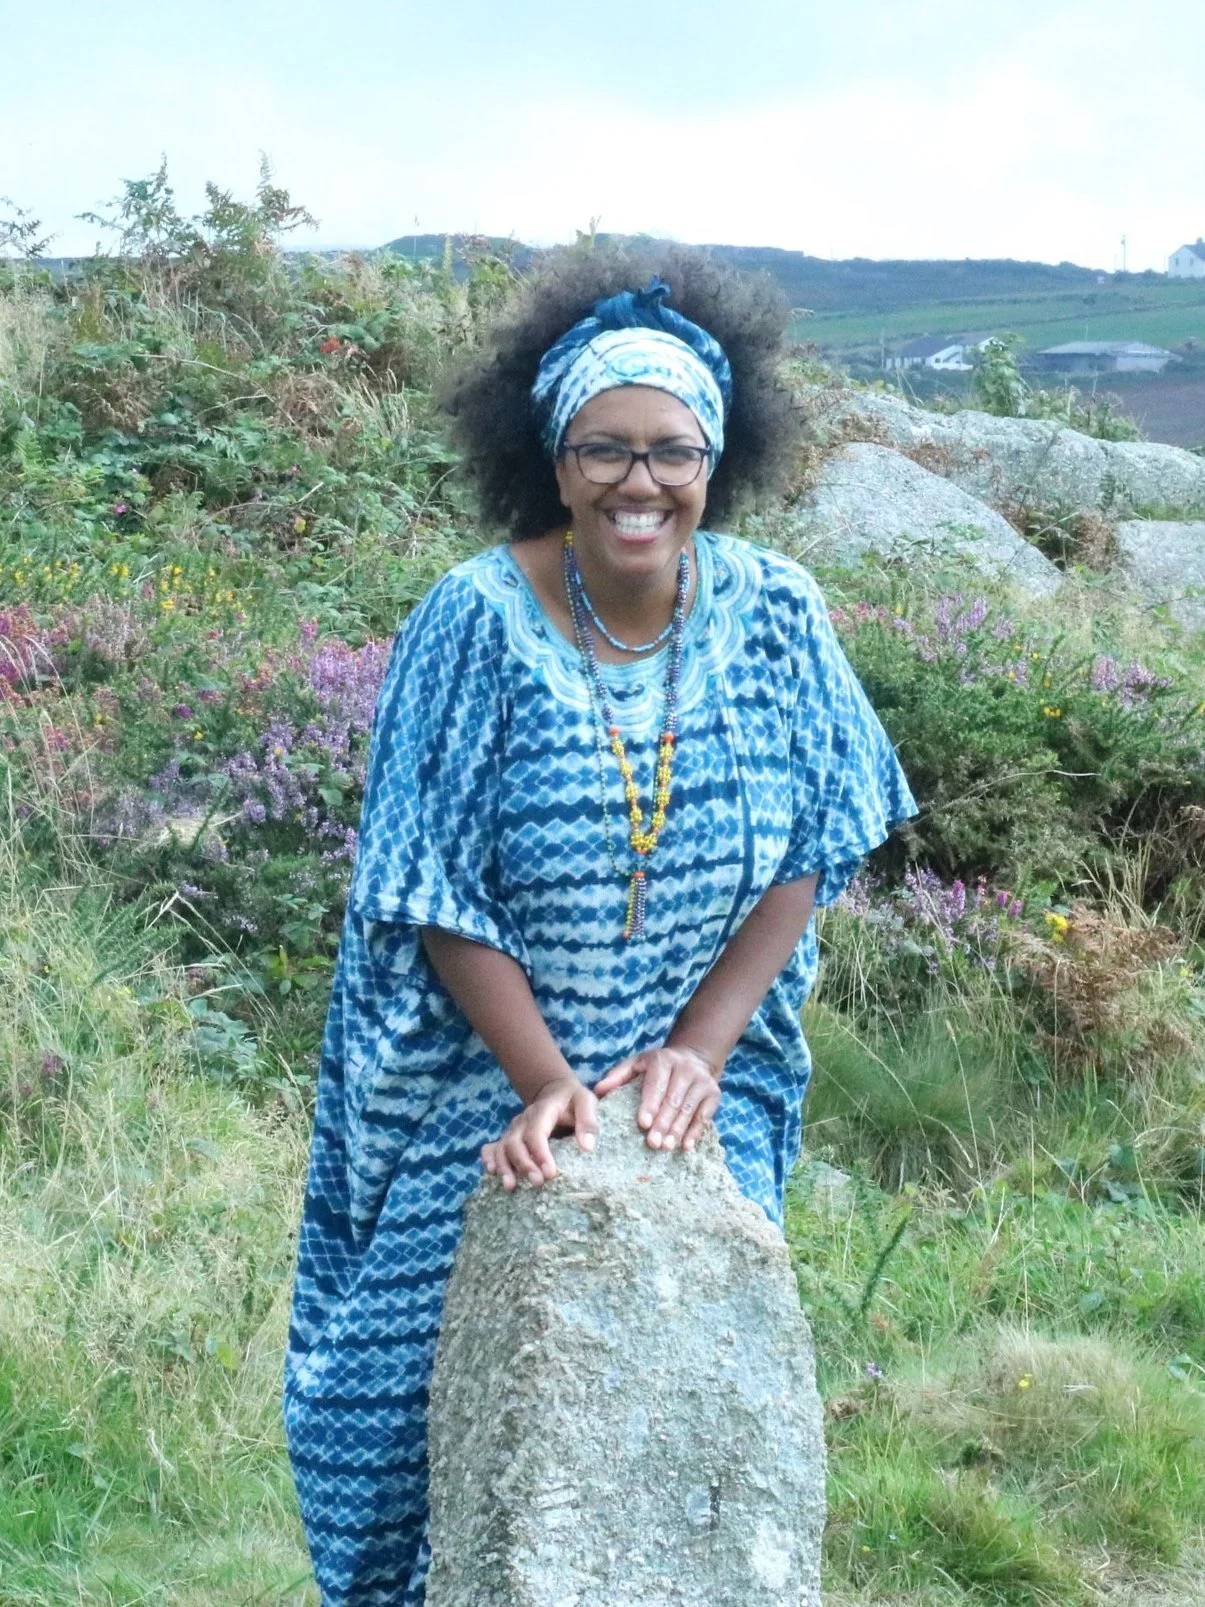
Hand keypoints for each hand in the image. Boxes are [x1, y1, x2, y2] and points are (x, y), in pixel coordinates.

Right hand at [482, 1075, 598, 1190]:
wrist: (555, 1091)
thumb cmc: (572, 1099)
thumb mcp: (586, 1102)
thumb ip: (588, 1122)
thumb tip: (587, 1147)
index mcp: (541, 1111)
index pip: (536, 1132)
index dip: (540, 1153)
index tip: (550, 1174)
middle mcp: (523, 1120)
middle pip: (515, 1142)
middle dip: (524, 1164)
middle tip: (538, 1183)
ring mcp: (514, 1129)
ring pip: (502, 1147)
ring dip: (505, 1167)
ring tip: (511, 1186)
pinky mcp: (509, 1138)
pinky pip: (493, 1147)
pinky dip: (490, 1159)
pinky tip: (492, 1173)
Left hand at [593, 1045, 721, 1153]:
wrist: (695, 1057)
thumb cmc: (658, 1067)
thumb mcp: (637, 1064)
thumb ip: (618, 1076)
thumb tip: (598, 1091)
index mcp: (663, 1060)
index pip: (656, 1084)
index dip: (650, 1104)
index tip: (643, 1123)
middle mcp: (685, 1068)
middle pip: (673, 1100)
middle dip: (663, 1123)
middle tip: (653, 1143)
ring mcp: (702, 1081)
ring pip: (689, 1109)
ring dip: (677, 1130)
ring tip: (666, 1147)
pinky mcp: (714, 1093)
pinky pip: (705, 1115)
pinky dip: (695, 1131)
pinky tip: (686, 1146)